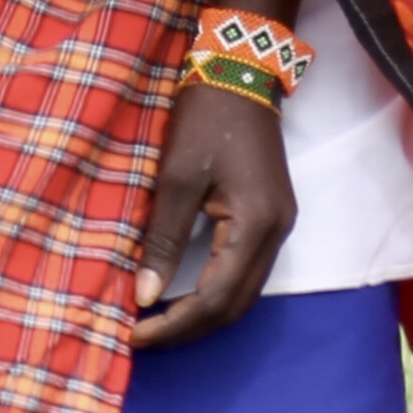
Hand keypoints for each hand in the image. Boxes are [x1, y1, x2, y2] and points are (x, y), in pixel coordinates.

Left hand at [136, 79, 296, 346]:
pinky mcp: (271, 220)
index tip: (133, 336)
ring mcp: (279, 229)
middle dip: (188, 329)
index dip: (175, 325)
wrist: (241, 74)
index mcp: (256, 225)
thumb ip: (163, 240)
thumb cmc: (205, 120)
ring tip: (157, 324)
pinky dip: (213, 293)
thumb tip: (145, 296)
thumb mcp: (176, 178)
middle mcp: (277, 235)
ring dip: (201, 315)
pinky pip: (245, 275)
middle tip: (141, 338)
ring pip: (243, 295)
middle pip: (235, 307)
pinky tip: (182, 294)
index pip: (216, 298)